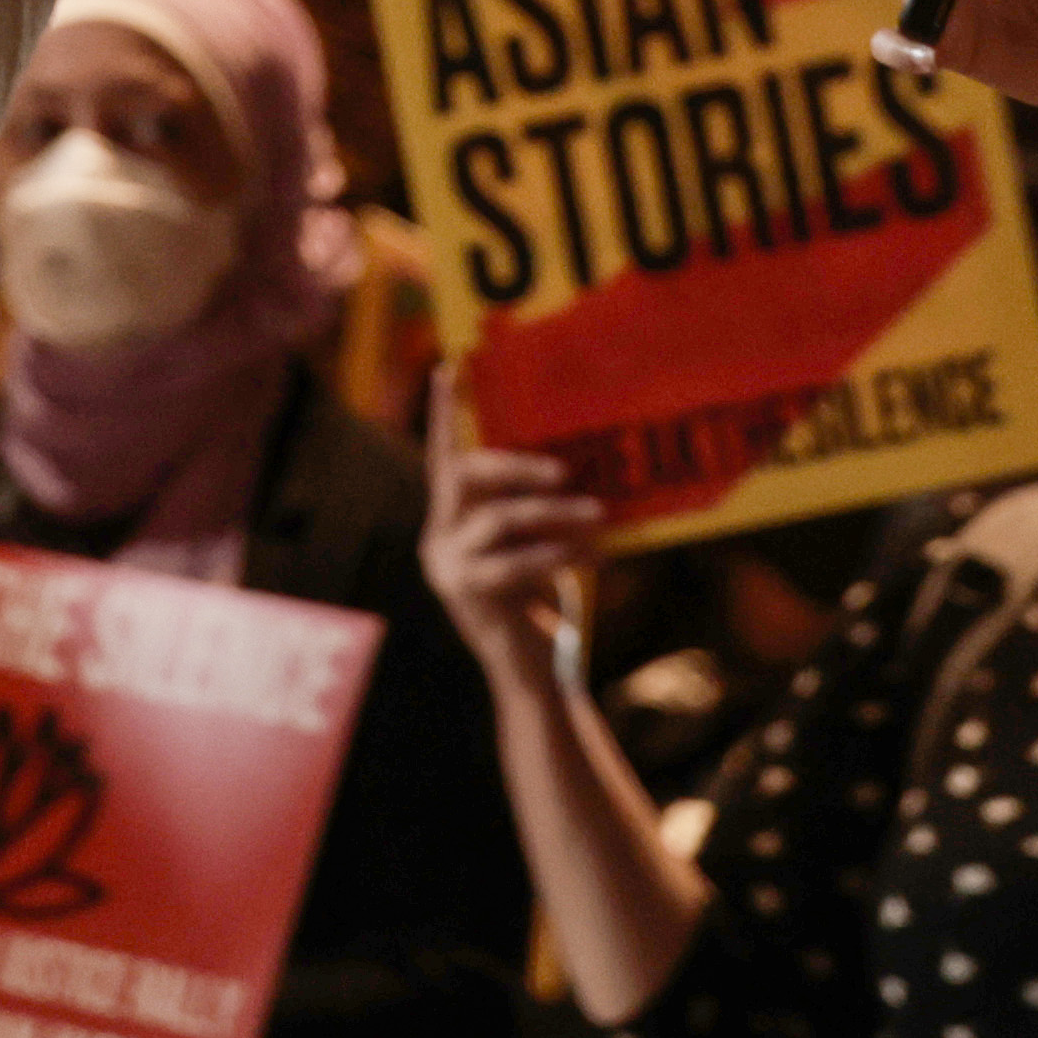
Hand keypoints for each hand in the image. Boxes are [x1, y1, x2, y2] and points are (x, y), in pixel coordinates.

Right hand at [421, 391, 606, 706]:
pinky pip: (515, 563)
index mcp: (449, 520)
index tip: (447, 366)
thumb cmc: (537, 601)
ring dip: (555, 514)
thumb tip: (577, 464)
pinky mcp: (467, 597)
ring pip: (498, 520)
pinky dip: (558, 554)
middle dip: (516, 466)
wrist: (529, 672)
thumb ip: (536, 510)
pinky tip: (593, 556)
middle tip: (566, 469)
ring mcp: (446, 569)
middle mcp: (438, 538)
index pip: (442, 457)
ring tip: (599, 513)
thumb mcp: (533, 546)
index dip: (446, 414)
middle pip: (462, 477)